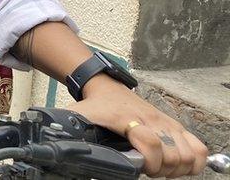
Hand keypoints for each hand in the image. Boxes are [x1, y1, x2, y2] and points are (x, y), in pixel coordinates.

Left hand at [69, 75, 208, 176]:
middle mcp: (151, 120)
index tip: (140, 167)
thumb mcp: (78, 117)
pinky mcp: (175, 125)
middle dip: (163, 169)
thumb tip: (57, 144)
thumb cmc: (95, 105)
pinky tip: (177, 165)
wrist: (106, 87)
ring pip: (189, 152)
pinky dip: (193, 161)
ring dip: (178, 167)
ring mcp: (166, 122)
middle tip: (148, 170)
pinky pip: (198, 147)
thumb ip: (69, 130)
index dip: (150, 160)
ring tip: (161, 168)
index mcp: (127, 119)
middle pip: (174, 153)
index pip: (151, 142)